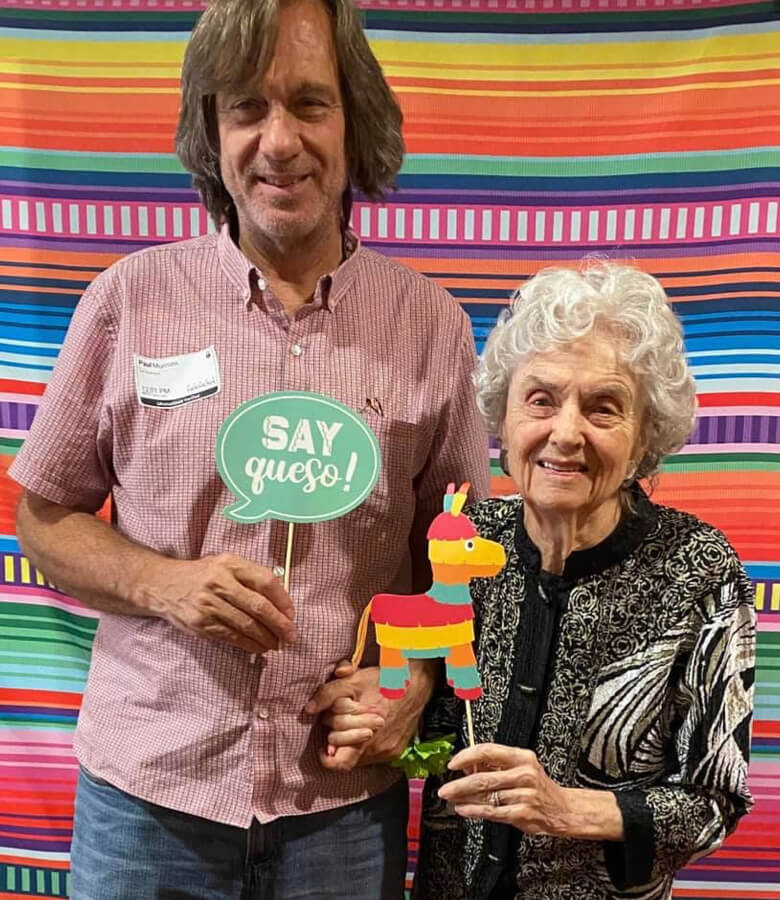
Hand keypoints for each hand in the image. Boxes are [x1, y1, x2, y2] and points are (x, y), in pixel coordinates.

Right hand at [136, 553, 296, 654]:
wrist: (162, 585)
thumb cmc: (202, 575)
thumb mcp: (225, 565)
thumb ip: (250, 577)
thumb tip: (280, 603)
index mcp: (230, 563)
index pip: (265, 581)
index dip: (283, 600)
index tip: (292, 614)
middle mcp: (219, 582)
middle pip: (258, 606)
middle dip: (279, 624)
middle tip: (291, 636)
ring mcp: (209, 604)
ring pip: (246, 625)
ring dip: (266, 638)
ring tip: (277, 645)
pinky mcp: (201, 623)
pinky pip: (231, 636)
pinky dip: (249, 644)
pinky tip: (259, 648)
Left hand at [306, 660, 434, 771]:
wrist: (418, 682)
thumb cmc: (385, 680)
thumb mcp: (353, 681)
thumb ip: (328, 694)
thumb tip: (308, 709)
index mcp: (366, 732)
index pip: (339, 762)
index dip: (327, 757)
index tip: (323, 746)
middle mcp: (378, 747)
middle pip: (346, 755)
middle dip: (337, 738)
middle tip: (338, 720)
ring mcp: (388, 751)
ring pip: (360, 756)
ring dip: (352, 742)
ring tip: (354, 722)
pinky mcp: (396, 750)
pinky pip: (374, 755)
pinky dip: (367, 743)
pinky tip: (367, 727)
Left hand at [438, 744, 576, 837]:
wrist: (562, 809)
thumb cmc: (538, 787)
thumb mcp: (520, 767)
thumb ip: (495, 765)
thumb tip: (467, 765)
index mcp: (521, 757)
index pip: (488, 751)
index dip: (467, 756)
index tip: (453, 763)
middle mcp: (523, 773)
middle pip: (484, 776)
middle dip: (459, 783)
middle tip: (444, 788)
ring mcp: (524, 794)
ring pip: (486, 795)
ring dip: (464, 798)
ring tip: (451, 798)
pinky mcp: (522, 813)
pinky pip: (493, 811)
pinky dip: (475, 811)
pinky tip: (464, 810)